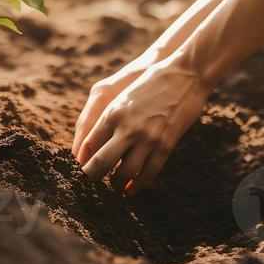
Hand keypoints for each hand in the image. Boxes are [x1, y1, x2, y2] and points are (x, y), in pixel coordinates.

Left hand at [75, 56, 210, 195]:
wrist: (186, 74)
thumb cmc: (151, 83)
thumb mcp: (124, 97)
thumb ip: (108, 119)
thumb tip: (92, 146)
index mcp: (112, 113)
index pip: (88, 145)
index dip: (81, 162)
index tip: (77, 172)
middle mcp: (127, 127)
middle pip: (100, 163)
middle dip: (90, 179)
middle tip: (86, 189)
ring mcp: (147, 138)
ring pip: (124, 173)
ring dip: (115, 185)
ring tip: (113, 189)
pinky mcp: (165, 146)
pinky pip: (148, 173)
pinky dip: (138, 185)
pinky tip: (132, 189)